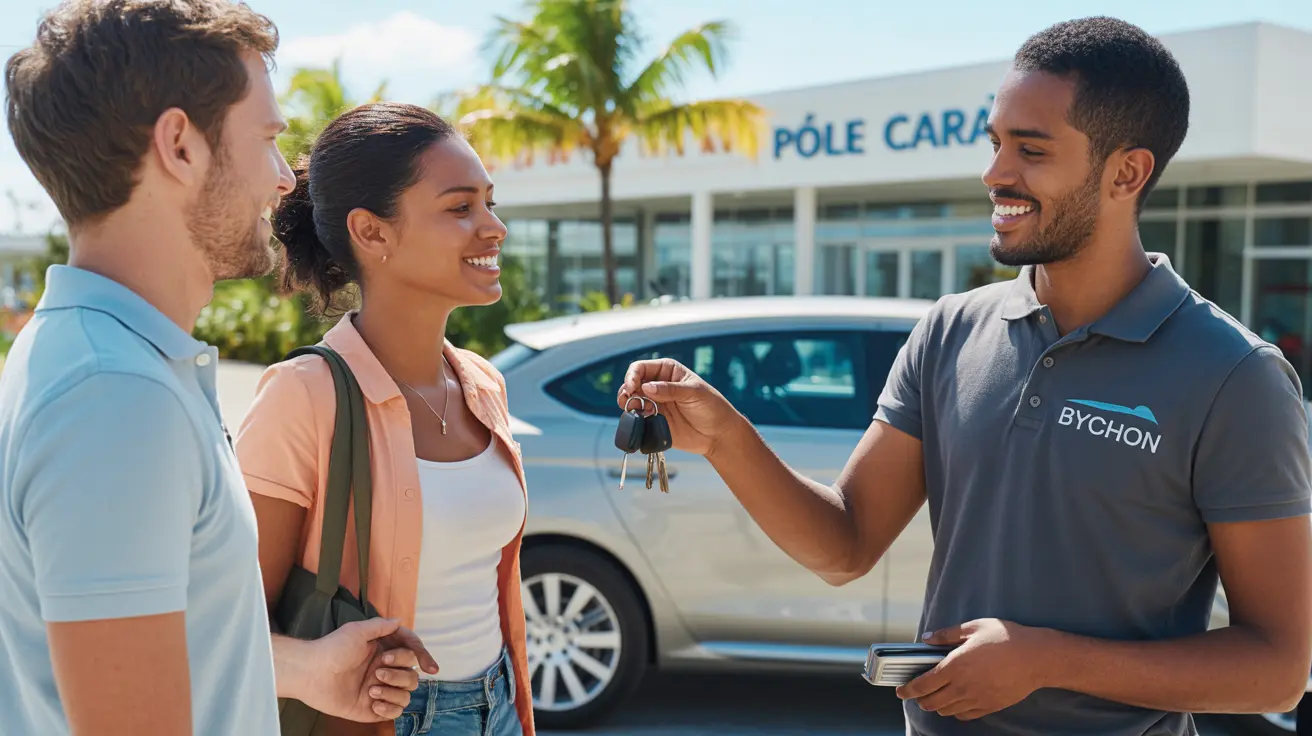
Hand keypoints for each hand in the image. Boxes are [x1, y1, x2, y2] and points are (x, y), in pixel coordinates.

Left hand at [301, 617, 439, 721]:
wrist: (311, 673)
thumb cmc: (331, 649)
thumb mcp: (357, 631)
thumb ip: (381, 626)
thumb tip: (399, 621)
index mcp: (383, 651)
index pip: (412, 652)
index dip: (423, 657)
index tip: (430, 667)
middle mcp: (384, 670)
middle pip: (412, 674)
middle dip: (399, 672)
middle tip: (378, 669)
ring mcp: (379, 689)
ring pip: (406, 694)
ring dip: (393, 690)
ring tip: (371, 689)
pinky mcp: (372, 708)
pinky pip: (395, 711)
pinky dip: (389, 708)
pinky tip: (374, 703)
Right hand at [617, 358, 740, 455]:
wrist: (718, 434)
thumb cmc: (711, 407)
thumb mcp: (693, 393)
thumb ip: (670, 389)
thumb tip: (646, 387)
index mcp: (666, 371)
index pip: (640, 368)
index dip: (632, 376)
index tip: (632, 387)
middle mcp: (656, 386)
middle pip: (631, 384)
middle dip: (627, 392)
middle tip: (630, 402)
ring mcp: (653, 404)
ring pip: (630, 402)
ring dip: (628, 406)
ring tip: (636, 412)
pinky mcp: (652, 422)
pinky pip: (636, 420)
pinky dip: (634, 421)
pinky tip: (643, 422)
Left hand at [896, 619, 1051, 720]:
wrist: (1037, 657)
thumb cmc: (1006, 638)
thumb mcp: (974, 628)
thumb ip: (947, 634)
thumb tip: (927, 638)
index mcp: (955, 666)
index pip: (923, 684)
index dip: (908, 690)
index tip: (900, 690)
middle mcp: (963, 686)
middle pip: (931, 702)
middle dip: (920, 699)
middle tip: (917, 692)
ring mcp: (977, 699)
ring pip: (947, 710)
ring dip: (937, 705)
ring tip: (936, 695)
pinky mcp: (990, 706)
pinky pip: (965, 715)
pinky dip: (955, 711)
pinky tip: (956, 701)